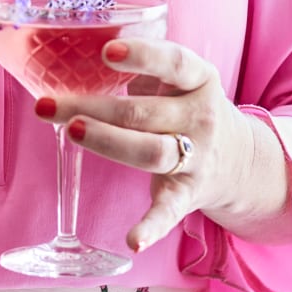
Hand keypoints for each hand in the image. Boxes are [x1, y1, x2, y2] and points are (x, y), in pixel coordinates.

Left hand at [34, 36, 289, 253]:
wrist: (241, 160)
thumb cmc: (189, 108)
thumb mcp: (179, 80)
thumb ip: (141, 68)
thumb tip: (71, 55)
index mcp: (200, 81)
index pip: (175, 63)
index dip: (143, 56)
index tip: (107, 51)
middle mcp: (201, 117)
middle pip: (144, 113)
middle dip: (95, 108)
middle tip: (50, 105)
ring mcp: (196, 158)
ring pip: (152, 152)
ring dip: (109, 143)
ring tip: (71, 132)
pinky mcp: (188, 194)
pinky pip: (169, 212)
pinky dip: (152, 228)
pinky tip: (132, 240)